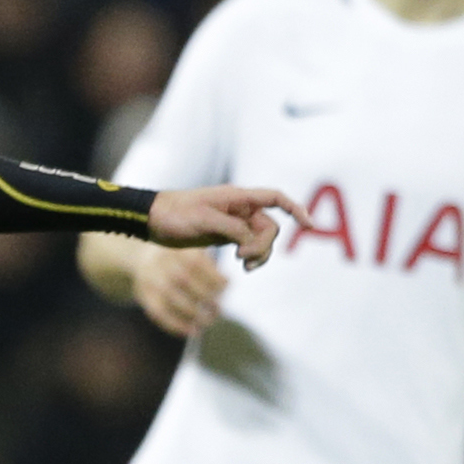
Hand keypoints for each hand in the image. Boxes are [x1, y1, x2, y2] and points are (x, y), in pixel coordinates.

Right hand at [129, 246, 228, 337]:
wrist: (145, 258)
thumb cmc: (181, 258)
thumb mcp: (193, 250)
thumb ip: (208, 262)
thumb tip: (227, 284)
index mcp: (176, 248)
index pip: (197, 264)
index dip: (213, 277)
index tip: (226, 287)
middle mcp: (161, 262)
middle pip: (183, 280)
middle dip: (204, 297)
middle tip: (218, 309)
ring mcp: (150, 280)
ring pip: (171, 298)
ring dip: (193, 314)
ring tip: (208, 322)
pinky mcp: (144, 296)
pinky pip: (159, 313)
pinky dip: (176, 325)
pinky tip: (191, 332)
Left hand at [146, 185, 302, 269]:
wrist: (153, 220)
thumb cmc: (175, 215)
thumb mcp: (204, 221)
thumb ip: (232, 229)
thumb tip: (252, 242)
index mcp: (237, 197)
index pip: (274, 198)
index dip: (296, 209)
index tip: (310, 226)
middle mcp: (239, 207)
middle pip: (270, 226)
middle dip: (264, 244)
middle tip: (243, 259)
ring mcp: (233, 222)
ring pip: (261, 238)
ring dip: (259, 253)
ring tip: (245, 266)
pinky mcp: (225, 235)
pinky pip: (249, 245)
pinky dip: (251, 256)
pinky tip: (243, 266)